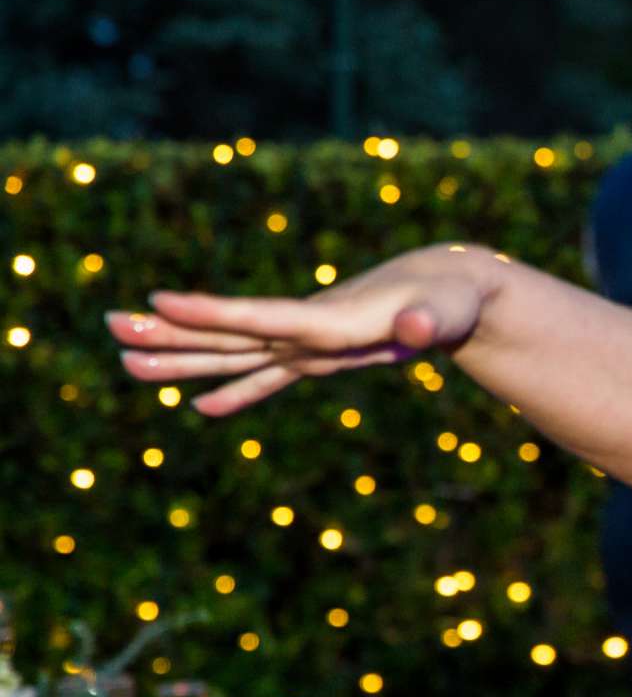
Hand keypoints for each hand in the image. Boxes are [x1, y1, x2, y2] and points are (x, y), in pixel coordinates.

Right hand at [109, 245, 501, 415]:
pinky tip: (200, 407)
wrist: (453, 289)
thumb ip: (429, 322)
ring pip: (235, 353)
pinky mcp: (320, 356)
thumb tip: (416, 331)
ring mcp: (309, 343)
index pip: (262, 316)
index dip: (214, 313)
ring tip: (126, 362)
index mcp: (329, 319)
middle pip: (229, 333)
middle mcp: (307, 329)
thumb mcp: (447, 311)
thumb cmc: (454, 300)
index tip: (159, 299)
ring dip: (184, 358)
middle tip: (111, 326)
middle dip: (171, 332)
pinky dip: (237, 392)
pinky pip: (269, 377)